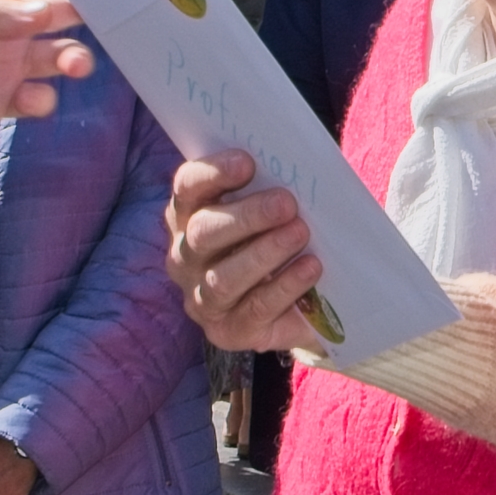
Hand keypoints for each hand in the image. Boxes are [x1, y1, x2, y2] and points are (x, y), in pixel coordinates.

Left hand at [0, 0, 110, 149]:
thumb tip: (47, 12)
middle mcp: (1, 22)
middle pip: (63, 9)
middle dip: (96, 9)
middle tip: (130, 15)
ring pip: (57, 54)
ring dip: (74, 58)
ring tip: (75, 65)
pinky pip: (36, 97)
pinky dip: (45, 99)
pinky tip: (34, 102)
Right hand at [165, 152, 325, 355]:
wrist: (302, 301)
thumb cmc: (280, 238)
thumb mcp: (271, 210)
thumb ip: (270, 188)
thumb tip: (295, 164)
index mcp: (189, 215)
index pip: (187, 187)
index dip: (213, 173)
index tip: (248, 163)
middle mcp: (185, 257)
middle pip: (203, 233)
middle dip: (246, 216)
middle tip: (287, 203)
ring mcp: (202, 298)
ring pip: (222, 278)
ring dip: (264, 253)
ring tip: (300, 233)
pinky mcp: (228, 331)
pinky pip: (253, 309)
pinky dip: (284, 286)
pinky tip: (310, 267)